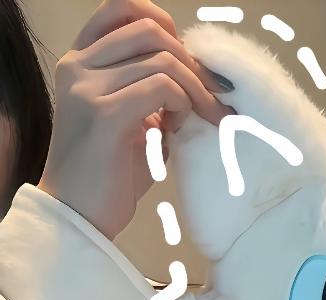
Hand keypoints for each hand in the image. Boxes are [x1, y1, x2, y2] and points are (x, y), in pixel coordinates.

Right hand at [38, 0, 230, 240]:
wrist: (79, 217)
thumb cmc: (108, 177)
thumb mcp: (133, 125)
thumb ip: (153, 96)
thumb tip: (198, 81)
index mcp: (81, 62)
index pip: (122, 8)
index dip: (165, 24)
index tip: (189, 65)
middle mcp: (78, 66)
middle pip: (151, 30)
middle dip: (192, 65)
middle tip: (212, 102)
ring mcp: (88, 87)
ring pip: (163, 59)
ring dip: (194, 90)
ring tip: (197, 122)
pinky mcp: (105, 114)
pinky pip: (161, 86)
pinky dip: (182, 104)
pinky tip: (178, 129)